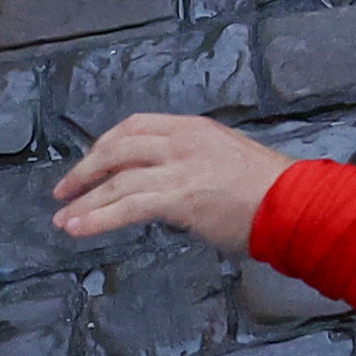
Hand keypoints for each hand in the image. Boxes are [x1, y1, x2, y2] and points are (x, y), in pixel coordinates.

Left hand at [50, 109, 296, 252]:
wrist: (292, 202)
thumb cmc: (268, 188)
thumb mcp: (225, 156)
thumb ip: (192, 162)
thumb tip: (164, 184)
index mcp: (192, 127)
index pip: (134, 126)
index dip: (105, 144)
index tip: (89, 162)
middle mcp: (180, 141)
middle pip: (117, 148)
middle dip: (85, 169)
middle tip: (64, 190)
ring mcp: (178, 168)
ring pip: (116, 181)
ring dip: (84, 201)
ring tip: (63, 220)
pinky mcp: (178, 198)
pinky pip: (126, 207)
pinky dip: (97, 218)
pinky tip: (79, 229)